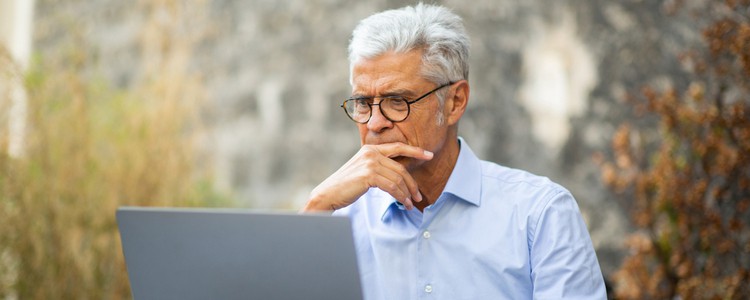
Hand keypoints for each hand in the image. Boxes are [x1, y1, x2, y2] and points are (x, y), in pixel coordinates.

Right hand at [302, 142, 433, 211]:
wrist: (328, 194)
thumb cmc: (346, 186)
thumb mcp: (363, 170)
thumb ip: (378, 167)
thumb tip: (399, 176)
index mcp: (370, 149)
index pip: (398, 147)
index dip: (415, 151)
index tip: (429, 154)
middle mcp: (371, 153)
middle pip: (401, 168)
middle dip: (412, 184)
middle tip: (419, 196)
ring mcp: (370, 163)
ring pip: (398, 179)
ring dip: (407, 194)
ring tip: (411, 204)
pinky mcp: (369, 176)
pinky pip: (392, 187)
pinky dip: (400, 196)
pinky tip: (404, 203)